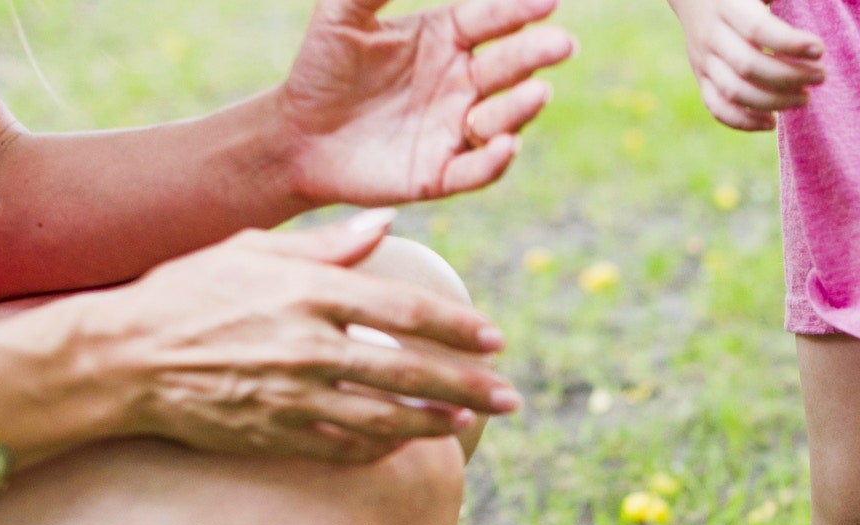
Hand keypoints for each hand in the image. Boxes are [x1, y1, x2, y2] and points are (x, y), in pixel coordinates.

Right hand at [73, 212, 518, 463]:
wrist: (120, 359)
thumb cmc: (185, 292)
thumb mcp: (250, 250)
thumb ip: (325, 245)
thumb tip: (385, 223)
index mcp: (306, 292)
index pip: (404, 313)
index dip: (458, 329)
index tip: (495, 340)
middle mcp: (306, 346)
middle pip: (409, 372)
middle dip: (469, 386)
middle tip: (511, 397)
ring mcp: (292, 397)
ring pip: (385, 418)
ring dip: (434, 423)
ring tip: (467, 423)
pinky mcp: (275, 436)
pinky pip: (345, 449)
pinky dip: (383, 450)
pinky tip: (407, 446)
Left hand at [279, 0, 575, 205]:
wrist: (296, 136)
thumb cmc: (321, 70)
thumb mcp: (340, 16)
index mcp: (445, 39)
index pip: (491, 20)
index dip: (519, 10)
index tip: (549, 1)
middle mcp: (461, 83)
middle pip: (507, 66)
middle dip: (536, 55)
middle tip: (562, 44)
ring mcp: (456, 129)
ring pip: (501, 118)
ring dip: (521, 107)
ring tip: (537, 92)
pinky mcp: (443, 173)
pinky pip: (478, 169)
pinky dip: (494, 160)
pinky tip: (505, 145)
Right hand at [669, 0, 824, 131]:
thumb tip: (811, 13)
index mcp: (727, 6)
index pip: (757, 30)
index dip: (790, 43)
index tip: (819, 49)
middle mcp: (711, 35)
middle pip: (748, 66)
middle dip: (790, 77)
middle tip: (820, 76)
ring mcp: (704, 60)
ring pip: (735, 92)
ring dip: (774, 102)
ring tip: (805, 98)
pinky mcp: (702, 79)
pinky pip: (718, 108)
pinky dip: (745, 122)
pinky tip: (772, 122)